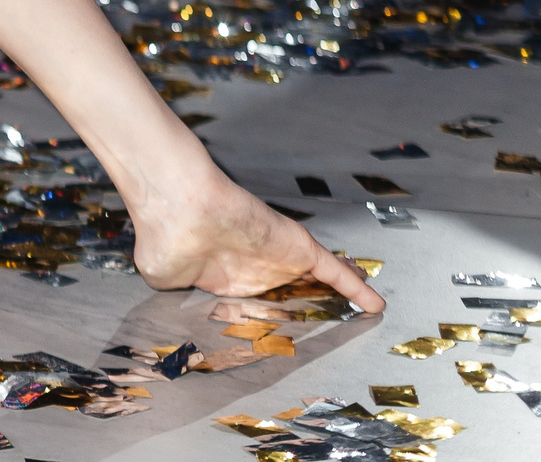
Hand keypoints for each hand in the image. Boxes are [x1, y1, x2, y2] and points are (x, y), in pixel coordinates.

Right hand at [129, 166, 384, 312]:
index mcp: (226, 277)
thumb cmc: (165, 235)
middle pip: (293, 290)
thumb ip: (182, 294)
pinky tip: (375, 306)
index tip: (284, 331)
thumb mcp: (166, 278)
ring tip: (359, 313)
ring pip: (318, 282)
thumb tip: (179, 305)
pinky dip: (357, 289)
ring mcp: (278, 257)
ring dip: (339, 297)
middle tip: (329, 325)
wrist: (177, 208)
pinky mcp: (298, 248)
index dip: (272, 314)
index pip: (257, 299)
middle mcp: (256, 266)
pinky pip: (335, 273)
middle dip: (310, 306)